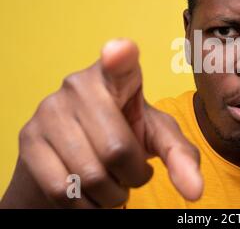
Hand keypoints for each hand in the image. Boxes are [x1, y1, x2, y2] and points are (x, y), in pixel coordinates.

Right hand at [0, 39, 202, 207]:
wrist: (74, 155)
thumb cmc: (123, 136)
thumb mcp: (155, 138)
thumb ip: (179, 155)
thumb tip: (195, 191)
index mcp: (118, 76)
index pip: (120, 62)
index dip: (120, 57)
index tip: (119, 51)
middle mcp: (79, 84)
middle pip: (116, 149)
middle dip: (132, 175)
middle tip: (129, 170)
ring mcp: (49, 110)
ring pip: (90, 175)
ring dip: (110, 193)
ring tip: (111, 180)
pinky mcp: (29, 139)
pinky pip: (63, 190)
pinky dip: (86, 204)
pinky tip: (89, 191)